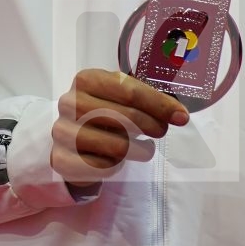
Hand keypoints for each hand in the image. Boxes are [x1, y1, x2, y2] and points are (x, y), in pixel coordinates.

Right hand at [51, 68, 188, 187]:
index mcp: (85, 79)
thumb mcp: (116, 96)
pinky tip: (119, 159)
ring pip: (118, 145)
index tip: (181, 115)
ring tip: (145, 148)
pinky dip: (118, 165)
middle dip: (152, 125)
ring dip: (140, 149)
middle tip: (162, 131)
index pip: (129, 90)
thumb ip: (143, 99)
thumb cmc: (99, 111)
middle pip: (125, 117)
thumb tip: (179, 114)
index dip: (158, 104)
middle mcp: (70, 103)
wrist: (67, 138)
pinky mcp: (64, 160)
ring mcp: (63, 132)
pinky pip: (104, 167)